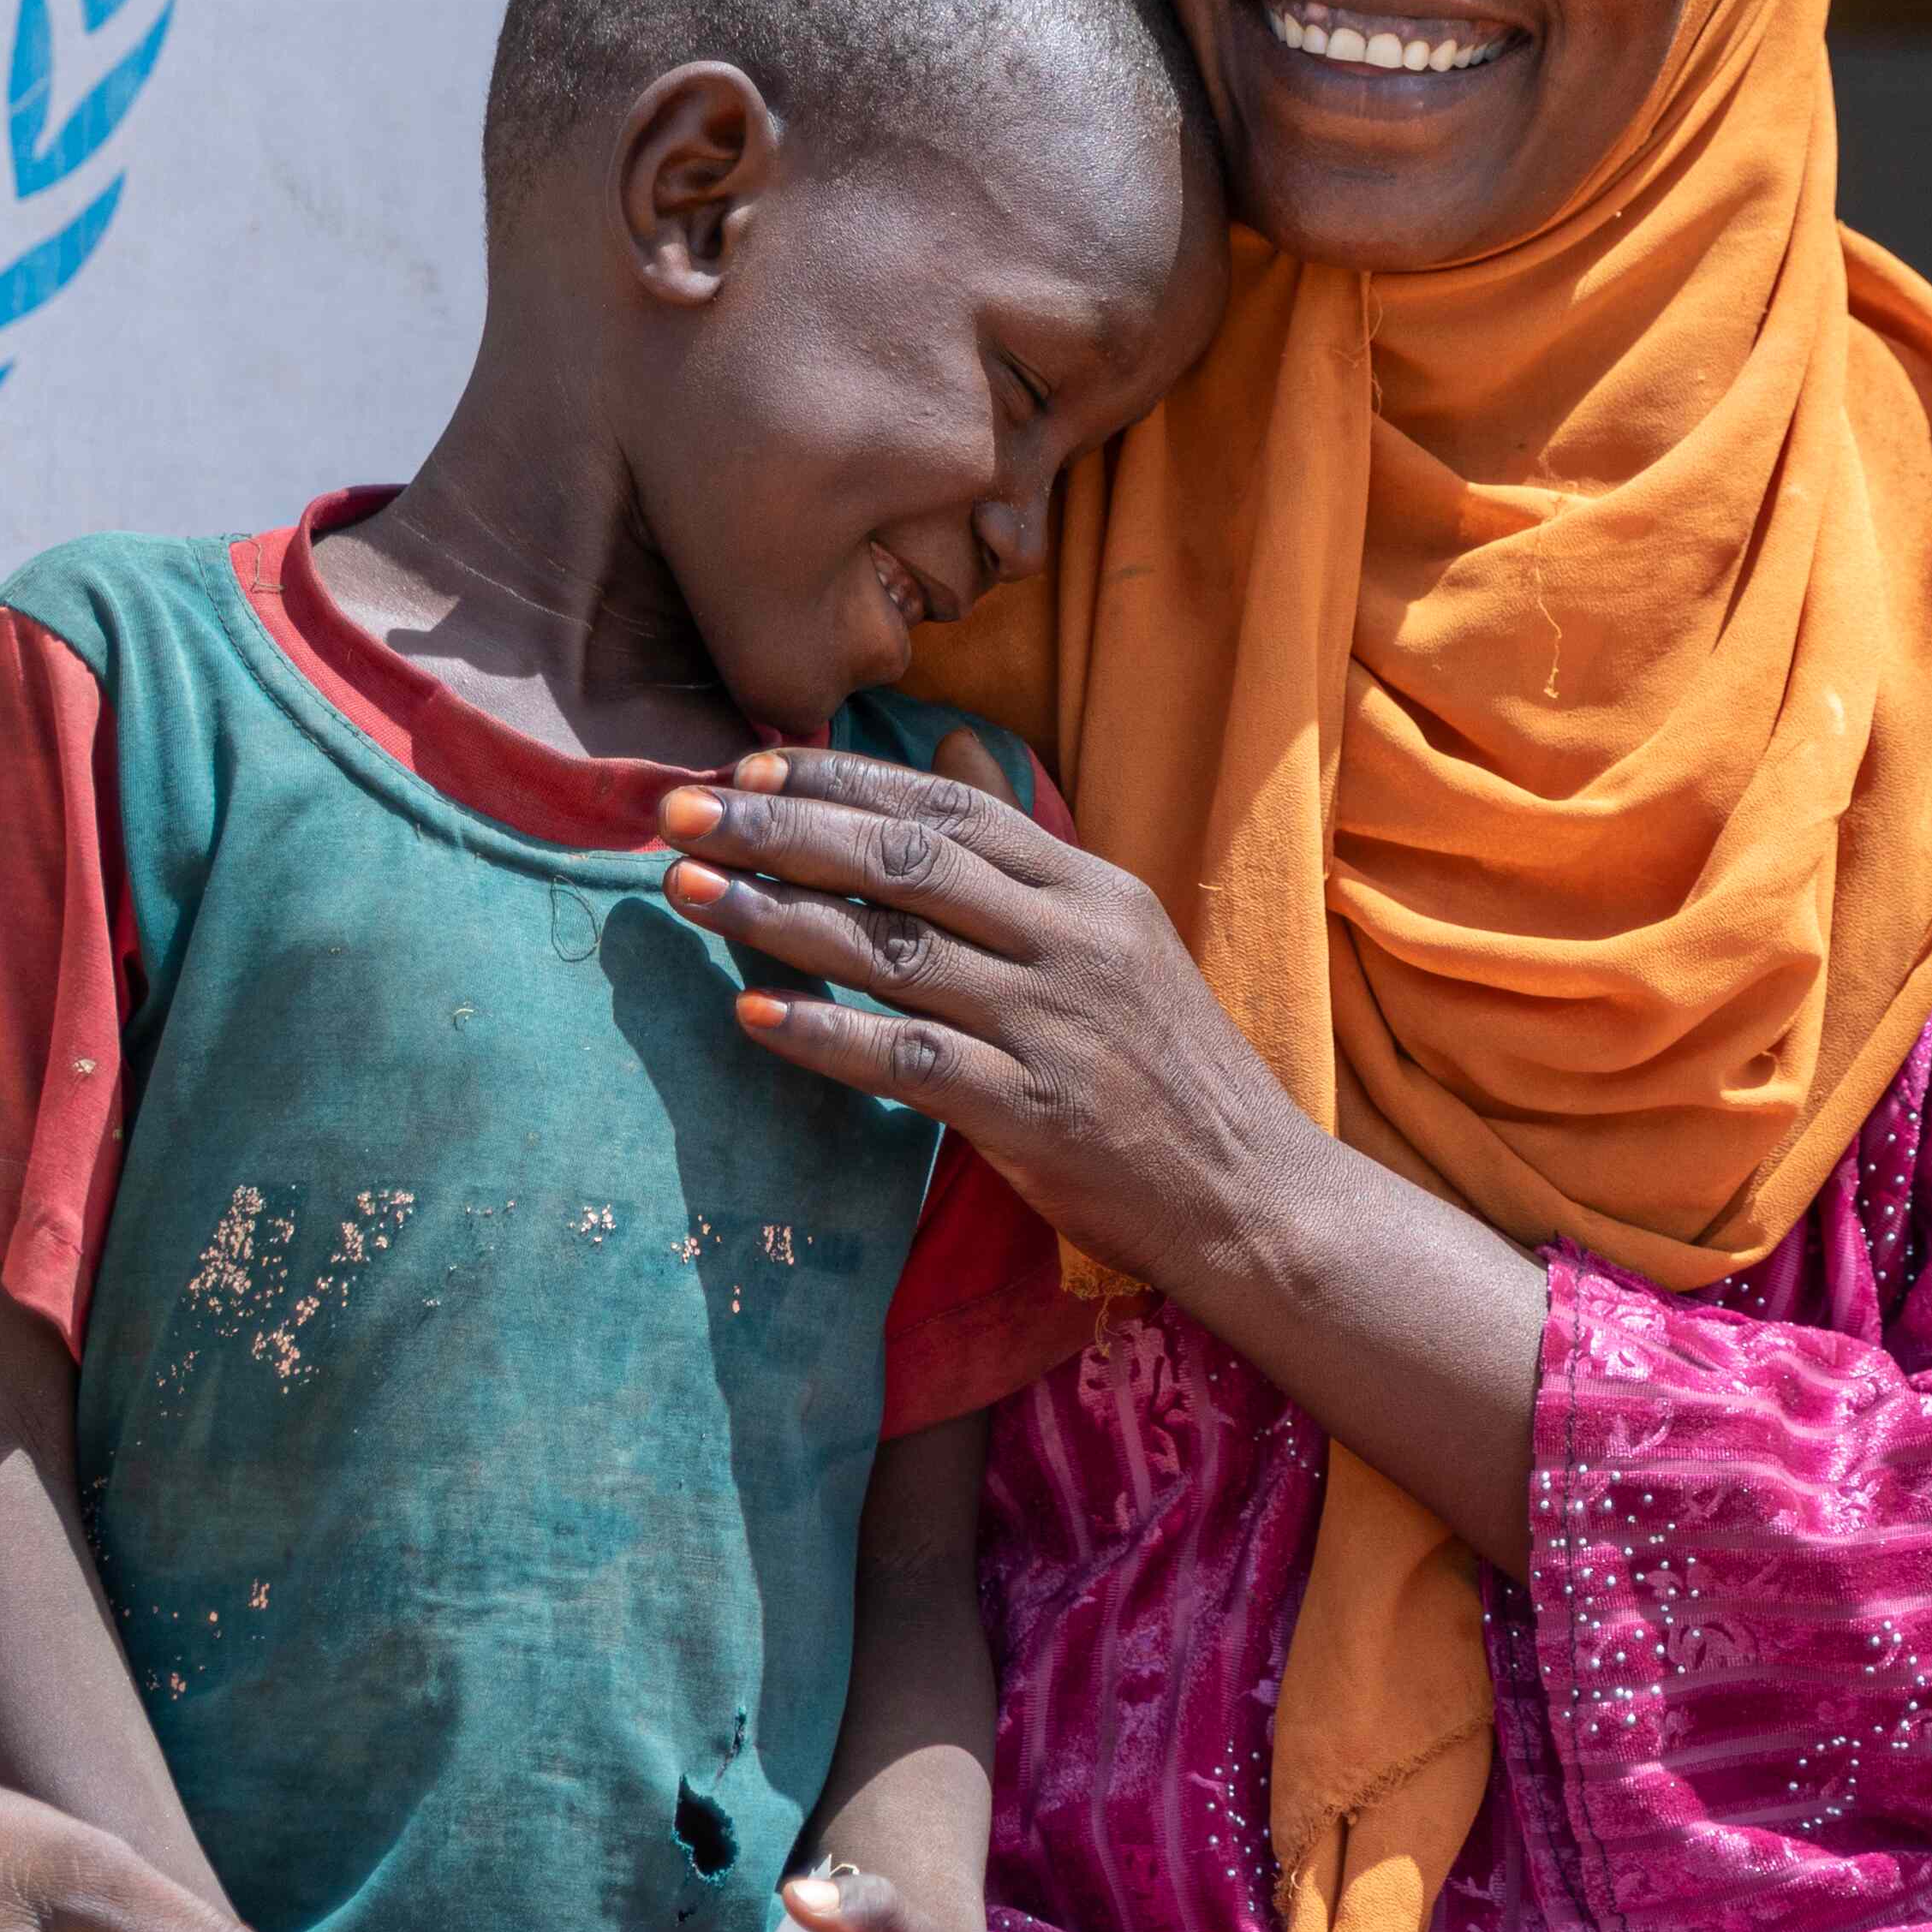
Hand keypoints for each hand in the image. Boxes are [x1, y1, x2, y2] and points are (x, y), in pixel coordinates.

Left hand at [658, 748, 1559, 1569]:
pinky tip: (753, 1016)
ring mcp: (1053, 1025)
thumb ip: (1026, 843)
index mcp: (1093, 889)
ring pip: (894, 951)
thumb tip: (955, 740)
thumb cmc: (1169, 1065)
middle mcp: (1073, 941)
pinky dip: (827, 1036)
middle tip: (681, 806)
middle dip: (783, 828)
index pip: (951, 807)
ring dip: (777, 917)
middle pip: (907, 861)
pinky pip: (910, 1062)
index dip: (843, 779)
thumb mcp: (1116, 934)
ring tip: (686, 889)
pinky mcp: (1032, 1112)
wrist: (1250, 1191)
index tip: (751, 762)